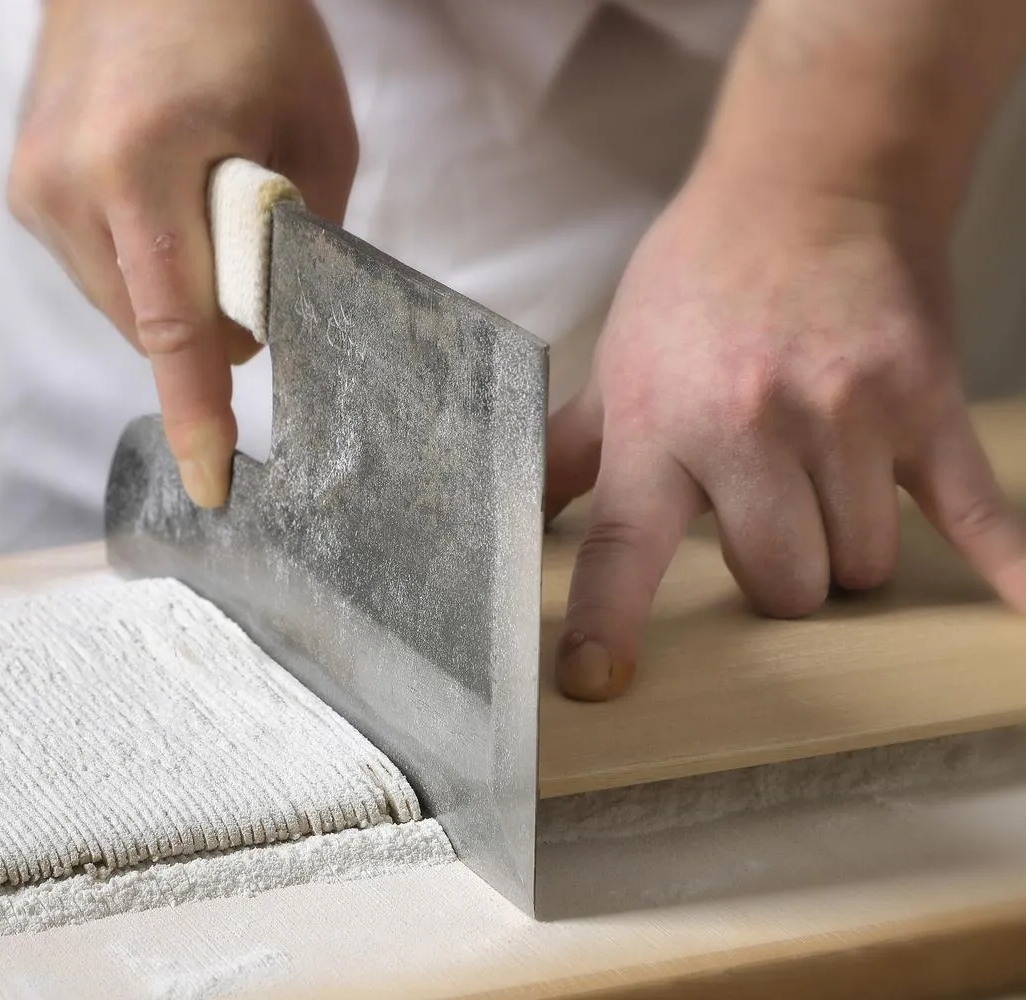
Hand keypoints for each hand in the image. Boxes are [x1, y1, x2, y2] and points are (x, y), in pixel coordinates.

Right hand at [8, 0, 356, 506]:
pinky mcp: (22, 189)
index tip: (211, 484)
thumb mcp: (314, 125)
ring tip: (198, 203)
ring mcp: (34, 187)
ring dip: (171, 291)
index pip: (173, 325)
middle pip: (150, 328)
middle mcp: (68, 182)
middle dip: (211, 324)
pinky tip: (158, 199)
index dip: (196, 411)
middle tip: (252, 256)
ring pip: (119, 308)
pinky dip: (139, 262)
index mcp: (144, 159)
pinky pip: (93, 270)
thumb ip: (295, 238)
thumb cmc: (246, 23)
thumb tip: (273, 328)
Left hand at [544, 175, 1025, 700]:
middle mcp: (748, 428)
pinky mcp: (924, 405)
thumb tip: (512, 519)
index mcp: (660, 426)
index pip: (624, 547)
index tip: (596, 682)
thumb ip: (571, 454)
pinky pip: (973, 510)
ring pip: (861, 565)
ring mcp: (845, 419)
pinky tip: (1019, 612)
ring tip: (827, 491)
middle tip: (767, 524)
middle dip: (776, 578)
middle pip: (781, 583)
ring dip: (847, 553)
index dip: (609, 622)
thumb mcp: (616, 364)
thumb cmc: (699, 280)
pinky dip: (1005, 569)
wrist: (809, 183)